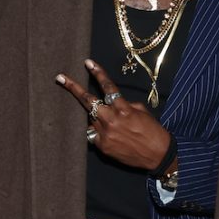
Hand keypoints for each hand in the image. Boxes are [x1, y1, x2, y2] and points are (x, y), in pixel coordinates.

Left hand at [57, 60, 171, 171]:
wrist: (158, 155)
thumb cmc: (152, 131)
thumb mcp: (142, 111)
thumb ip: (125, 104)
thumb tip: (112, 104)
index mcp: (123, 109)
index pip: (108, 87)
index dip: (98, 73)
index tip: (88, 63)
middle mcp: (111, 120)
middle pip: (88, 101)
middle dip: (73, 88)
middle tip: (60, 78)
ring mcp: (105, 134)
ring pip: (90, 118)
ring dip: (94, 115)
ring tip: (107, 118)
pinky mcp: (102, 146)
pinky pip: (92, 134)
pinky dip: (97, 130)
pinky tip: (108, 133)